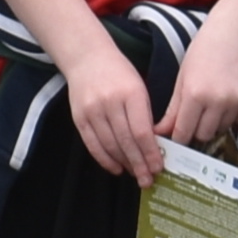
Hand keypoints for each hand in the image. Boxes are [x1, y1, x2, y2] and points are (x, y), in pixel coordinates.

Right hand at [54, 36, 164, 183]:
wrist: (86, 57)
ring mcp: (92, 110)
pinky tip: (116, 168)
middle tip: (148, 180)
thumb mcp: (139, 87)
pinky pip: (93, 144)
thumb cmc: (118, 72)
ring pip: (110, 146)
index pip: (142, 131)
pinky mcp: (79, 117)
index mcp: (131, 93)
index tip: (158, 167)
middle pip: (126, 141)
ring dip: (124, 164)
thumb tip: (154, 147)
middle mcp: (110, 102)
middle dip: (139, 164)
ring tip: (135, 175)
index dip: (150, 153)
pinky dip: (105, 160)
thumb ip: (145, 115)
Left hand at [155, 21, 237, 154]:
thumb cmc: (203, 52)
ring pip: (223, 129)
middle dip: (197, 130)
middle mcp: (218, 101)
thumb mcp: (182, 78)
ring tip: (214, 101)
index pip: (184, 133)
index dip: (179, 137)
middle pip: (204, 135)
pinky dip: (233, 116)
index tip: (178, 137)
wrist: (234, 33)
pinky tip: (229, 97)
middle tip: (196, 116)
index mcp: (195, 94)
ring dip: (216, 122)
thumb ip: (173, 110)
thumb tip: (159, 133)